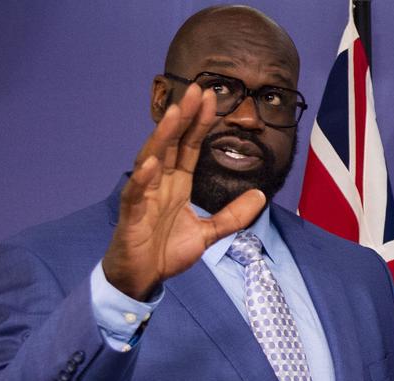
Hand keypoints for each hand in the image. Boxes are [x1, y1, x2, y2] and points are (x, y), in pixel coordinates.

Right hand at [102, 83, 266, 299]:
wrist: (143, 278)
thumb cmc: (167, 251)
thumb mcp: (209, 233)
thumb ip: (233, 215)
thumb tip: (260, 196)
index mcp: (177, 184)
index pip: (190, 146)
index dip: (200, 122)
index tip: (212, 98)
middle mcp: (159, 183)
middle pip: (172, 143)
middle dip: (184, 116)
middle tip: (196, 89)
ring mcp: (144, 196)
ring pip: (152, 159)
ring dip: (162, 136)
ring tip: (174, 113)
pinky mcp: (132, 215)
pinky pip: (136, 193)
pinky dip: (143, 179)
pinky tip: (151, 164)